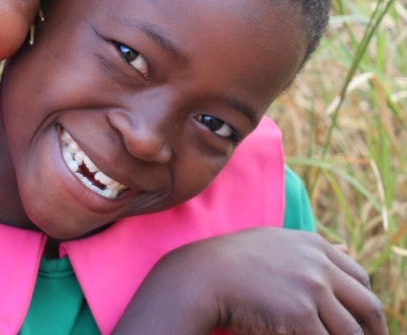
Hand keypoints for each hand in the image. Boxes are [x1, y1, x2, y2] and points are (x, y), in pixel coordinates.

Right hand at [112, 227, 386, 334]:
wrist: (197, 278)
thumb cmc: (228, 263)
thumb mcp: (272, 243)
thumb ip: (309, 249)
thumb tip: (347, 250)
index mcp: (312, 244)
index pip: (360, 278)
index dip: (362, 305)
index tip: (359, 323)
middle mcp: (317, 264)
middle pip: (367, 305)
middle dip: (371, 330)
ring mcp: (310, 289)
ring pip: (351, 332)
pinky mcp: (300, 316)